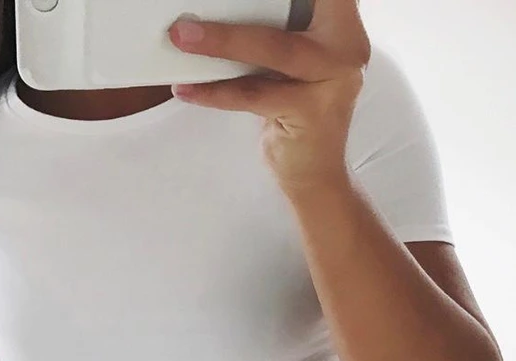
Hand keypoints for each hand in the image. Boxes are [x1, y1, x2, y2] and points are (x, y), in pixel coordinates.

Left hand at [168, 0, 370, 192]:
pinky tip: (189, 89)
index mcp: (342, 26)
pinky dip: (218, 92)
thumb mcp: (292, 65)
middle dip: (239, 11)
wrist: (315, 176)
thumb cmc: (297, 114)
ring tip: (183, 39)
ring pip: (273, 49)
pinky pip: (255, 94)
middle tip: (192, 13)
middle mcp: (346, 48)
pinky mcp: (312, 112)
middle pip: (292, 9)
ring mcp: (333, 81)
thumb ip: (274, 34)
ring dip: (221, 42)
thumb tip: (216, 13)